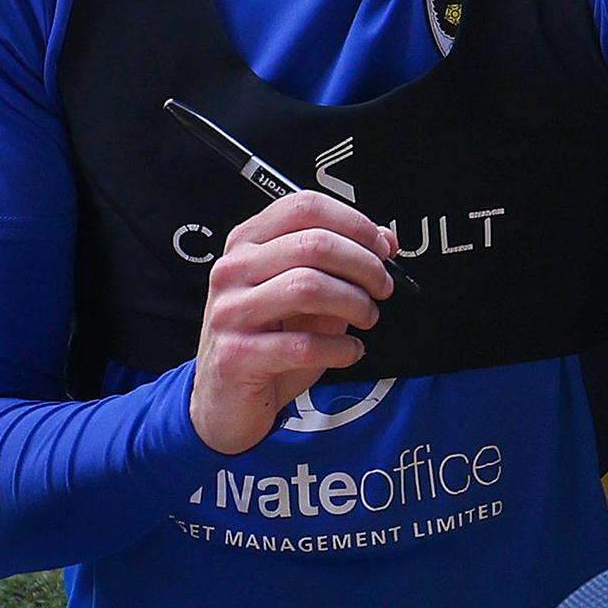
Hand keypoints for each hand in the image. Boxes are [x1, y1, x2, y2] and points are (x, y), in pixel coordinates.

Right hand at [188, 191, 393, 455]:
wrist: (223, 401)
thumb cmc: (266, 342)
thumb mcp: (305, 296)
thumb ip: (341, 265)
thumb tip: (384, 240)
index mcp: (247, 243)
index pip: (304, 207)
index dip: (353, 223)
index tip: (381, 247)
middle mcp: (232, 270)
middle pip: (314, 244)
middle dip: (364, 265)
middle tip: (382, 287)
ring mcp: (230, 312)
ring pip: (309, 287)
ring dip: (355, 303)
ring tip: (367, 317)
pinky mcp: (236, 355)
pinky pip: (304, 344)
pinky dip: (342, 348)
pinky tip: (350, 351)